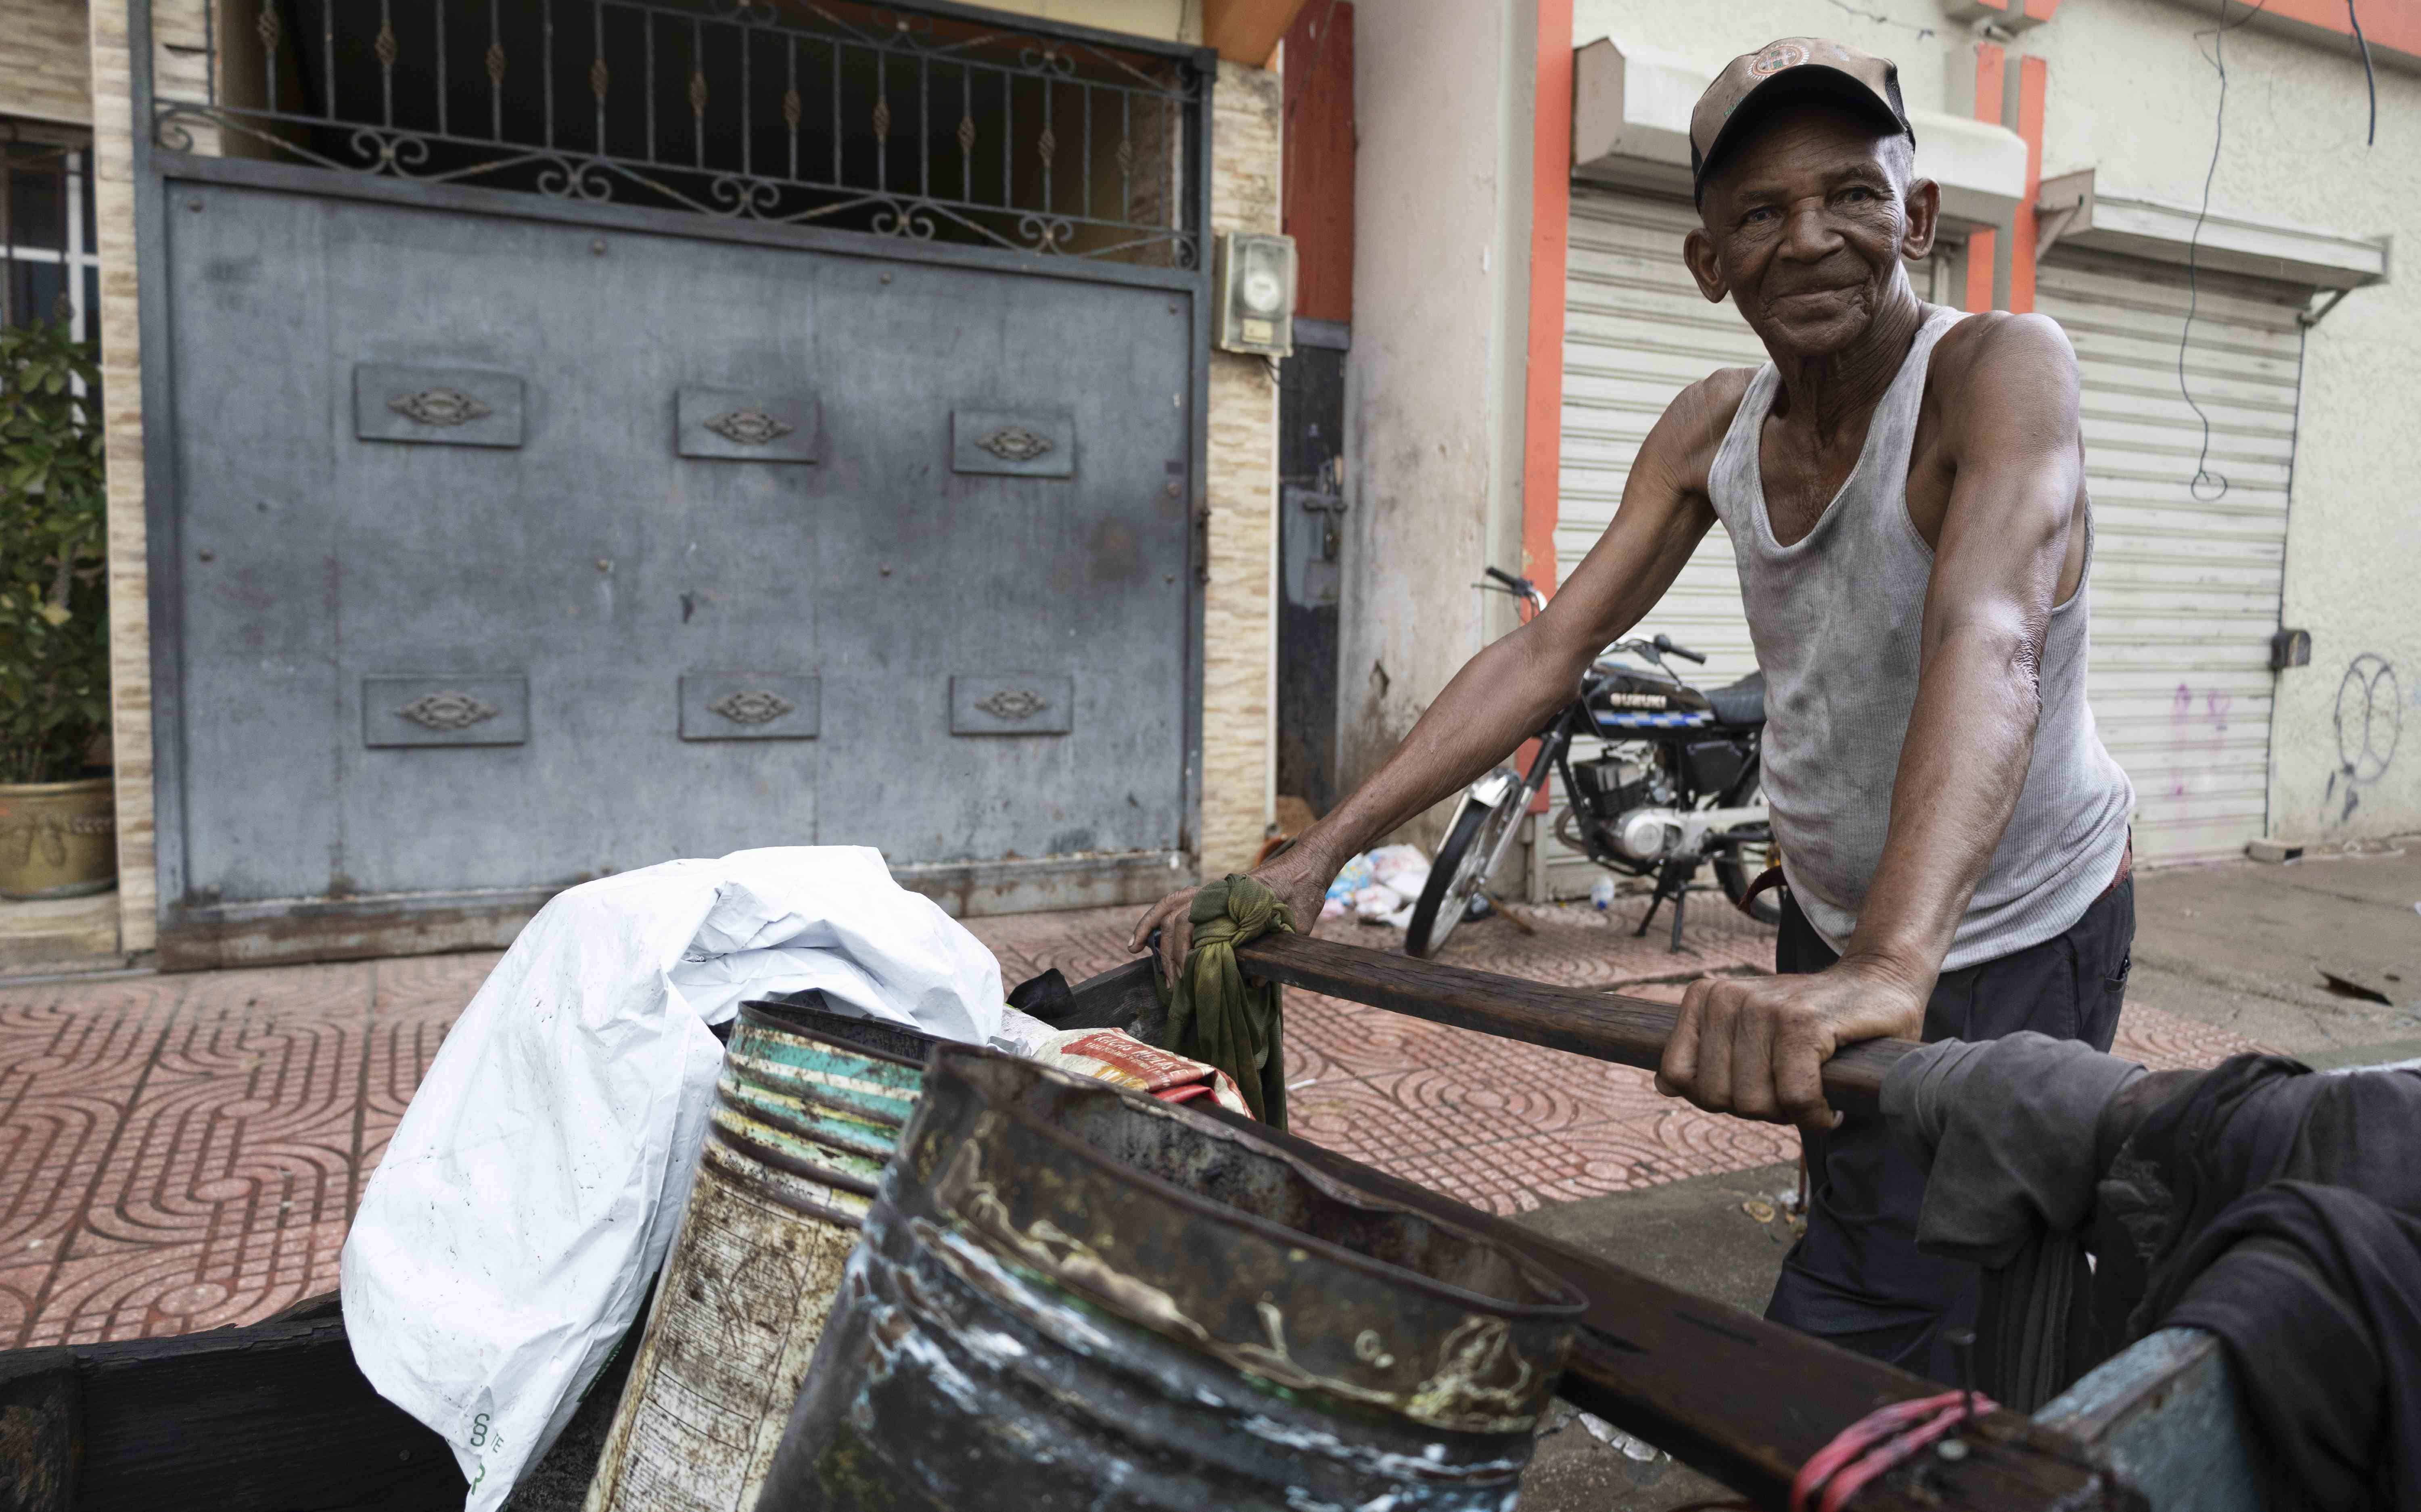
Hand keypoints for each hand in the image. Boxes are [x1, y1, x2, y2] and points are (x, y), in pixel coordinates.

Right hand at [1126, 844, 1333, 987]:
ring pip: (1171, 906)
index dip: (1185, 953)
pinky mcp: (1214, 894)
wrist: (1309, 864)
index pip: (1196, 924)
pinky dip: (1158, 916)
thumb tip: (1252, 982)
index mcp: (1234, 898)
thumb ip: (1275, 950)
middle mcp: (1218, 892)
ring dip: (1152, 929)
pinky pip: (1178, 901)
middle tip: (1174, 984)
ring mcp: (1214, 891)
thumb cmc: (1305, 893)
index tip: (1185, 977)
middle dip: (1171, 954)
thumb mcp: (1297, 925)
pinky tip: (1145, 935)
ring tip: (1135, 950)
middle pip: (1179, 920)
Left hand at [1654, 957, 1928, 1135]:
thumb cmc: (1815, 1021)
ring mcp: (1765, 1008)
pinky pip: (1794, 1097)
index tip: (1757, 1086)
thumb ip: (1707, 1054)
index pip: (1677, 1075)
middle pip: (1716, 1097)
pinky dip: (1816, 1115)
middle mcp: (1729, 997)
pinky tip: (1828, 1106)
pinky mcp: (1803, 1022)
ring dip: (1789, 1114)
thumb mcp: (1750, 1030)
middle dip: (1757, 1109)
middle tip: (1791, 1091)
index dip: (1718, 1098)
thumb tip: (1663, 1086)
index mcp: (1706, 997)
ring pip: (1754, 1101)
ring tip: (1811, 1090)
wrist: (1881, 984)